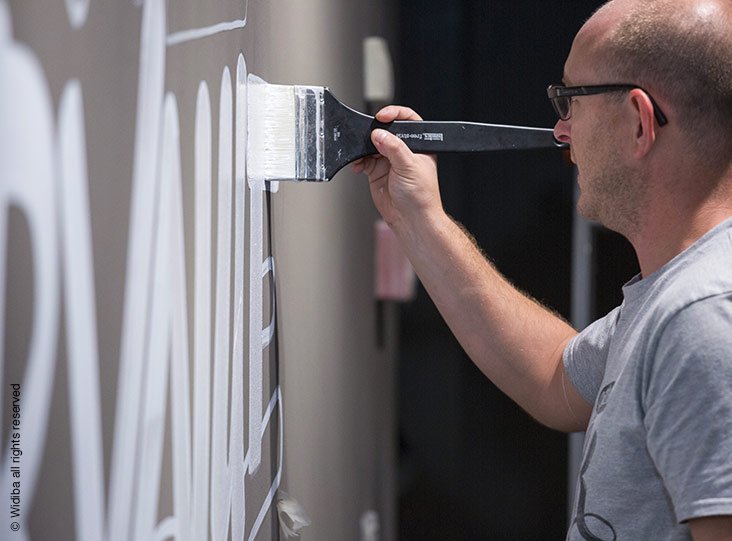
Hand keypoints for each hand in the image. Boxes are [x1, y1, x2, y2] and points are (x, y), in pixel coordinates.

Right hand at [351, 105, 441, 229]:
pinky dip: (358, 161)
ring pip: (372, 146)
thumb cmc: (421, 197)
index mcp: (418, 145)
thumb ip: (394, 148)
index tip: (382, 116)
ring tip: (361, 154)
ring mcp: (389, 161)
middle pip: (386, 131)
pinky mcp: (377, 172)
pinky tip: (358, 165)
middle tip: (368, 137)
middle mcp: (403, 151)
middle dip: (374, 133)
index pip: (408, 120)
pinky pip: (363, 160)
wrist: (411, 220)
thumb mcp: (409, 167)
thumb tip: (380, 134)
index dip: (395, 114)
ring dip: (363, 148)